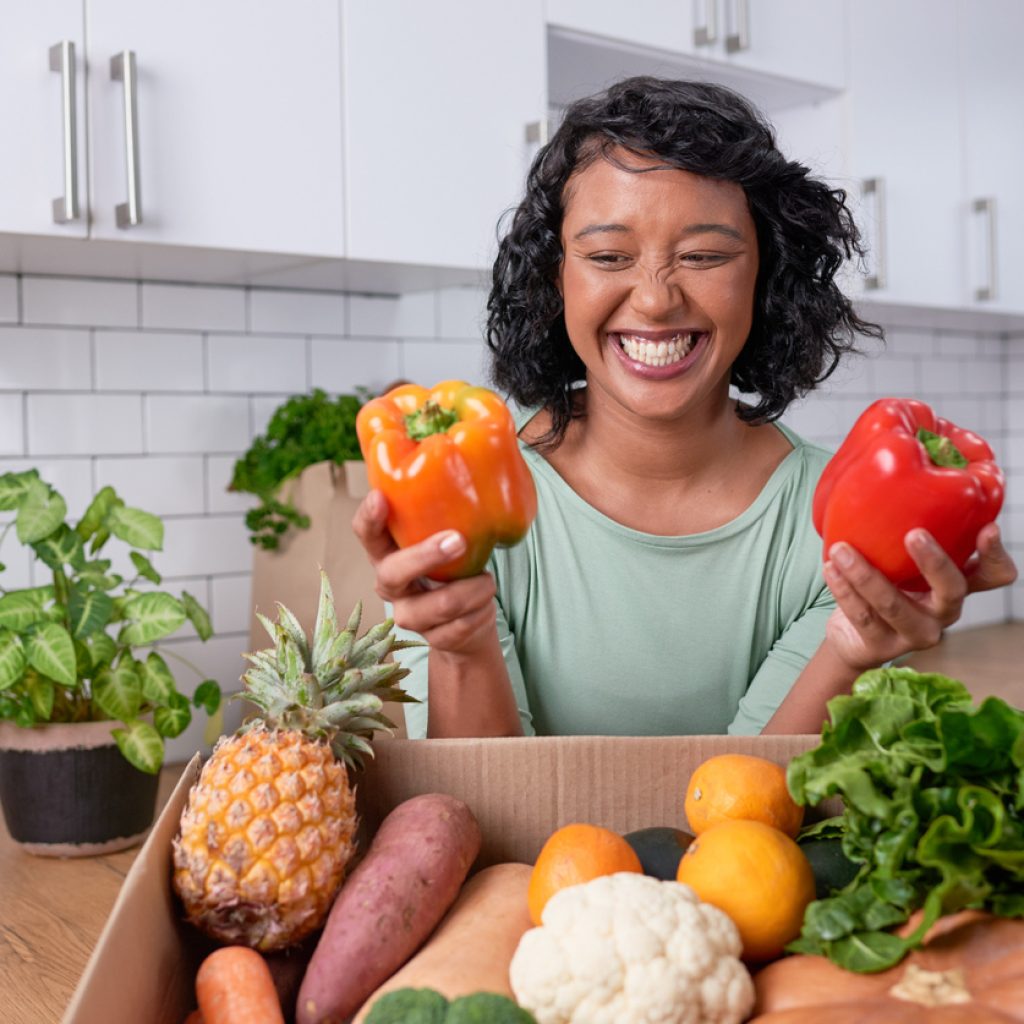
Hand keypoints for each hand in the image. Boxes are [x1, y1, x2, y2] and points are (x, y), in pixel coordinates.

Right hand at [351, 489, 497, 654]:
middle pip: (392, 573)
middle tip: (458, 540)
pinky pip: (462, 624)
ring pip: (440, 604)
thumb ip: (448, 516)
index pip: (366, 534)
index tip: (380, 497)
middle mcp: (390, 584)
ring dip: (474, 588)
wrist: (468, 624)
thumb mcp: (448, 540)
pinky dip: (482, 608)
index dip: (368, 518)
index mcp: (388, 553)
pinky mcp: (433, 639)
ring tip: (487, 580)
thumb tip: (480, 463)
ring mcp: (408, 614)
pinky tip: (483, 604)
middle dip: (425, 556)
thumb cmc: (457, 569)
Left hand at [822, 522, 1017, 671]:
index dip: (995, 555)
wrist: (851, 635)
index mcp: (956, 585)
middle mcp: (944, 611)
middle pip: (953, 590)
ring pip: (894, 605)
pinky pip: (863, 617)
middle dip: (935, 562)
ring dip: (865, 575)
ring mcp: (916, 633)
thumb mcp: (901, 560)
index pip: (994, 574)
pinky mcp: (883, 646)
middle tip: (913, 534)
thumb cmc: (883, 584)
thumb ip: (908, 531)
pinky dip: (844, 590)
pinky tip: (831, 569)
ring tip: (841, 549)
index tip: (987, 528)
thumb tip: (896, 474)